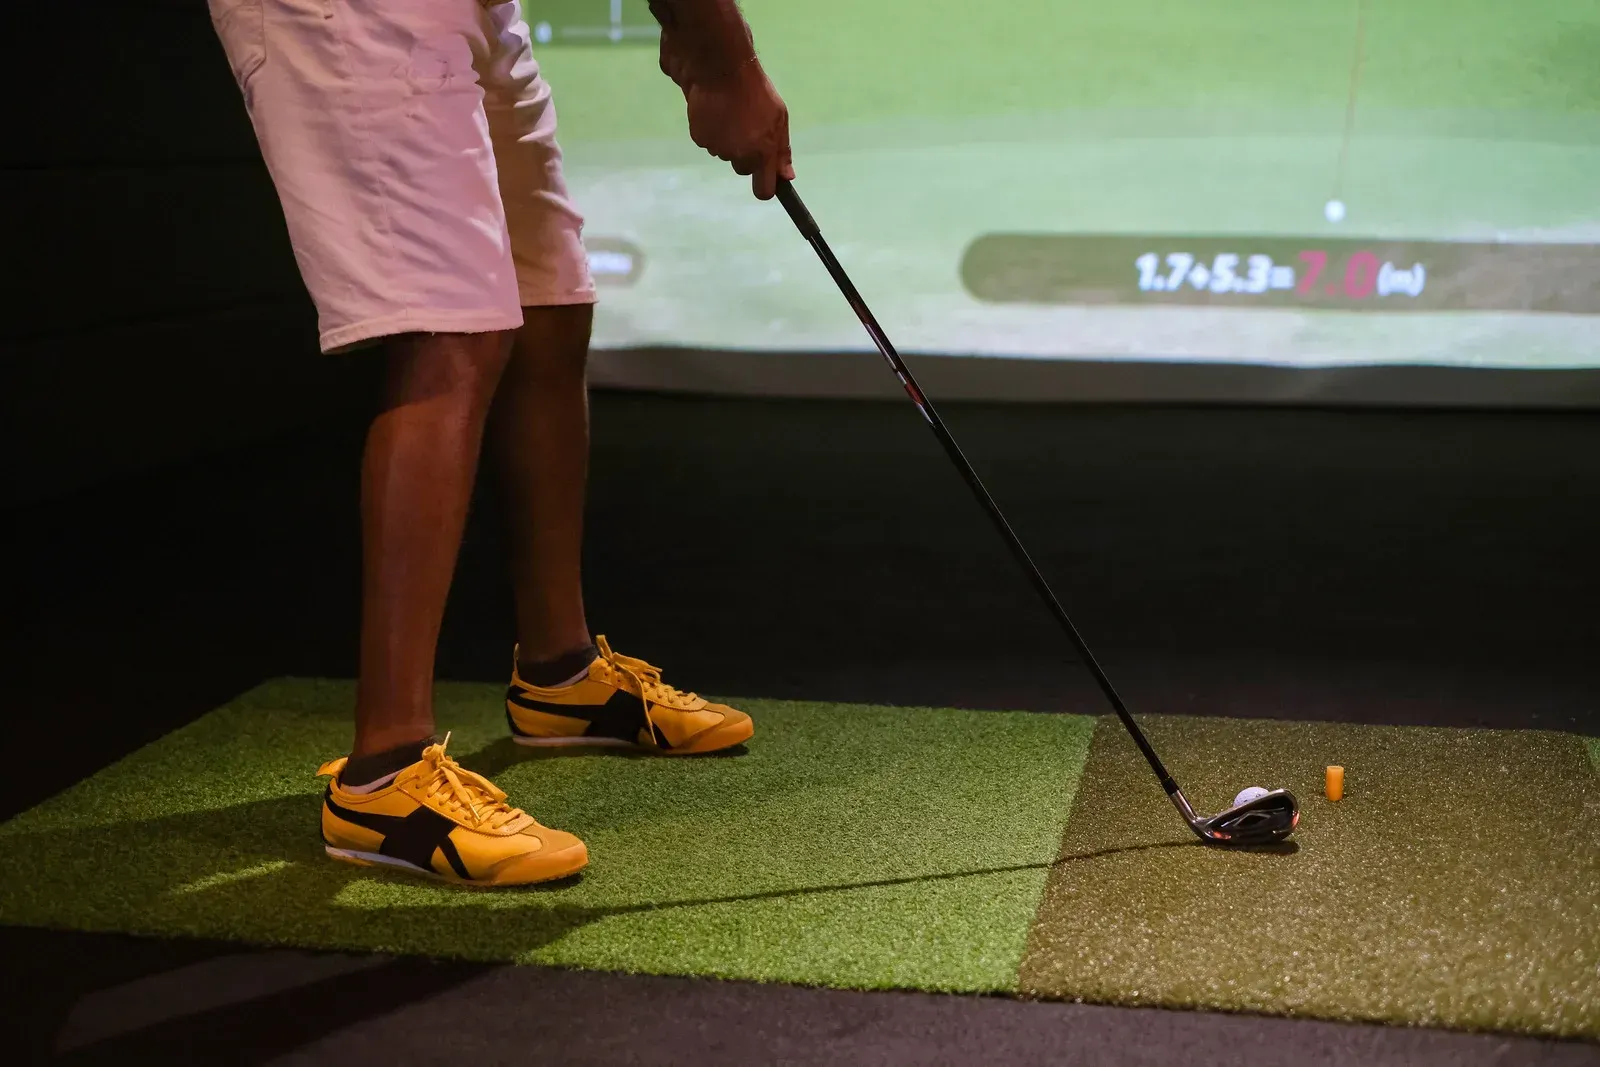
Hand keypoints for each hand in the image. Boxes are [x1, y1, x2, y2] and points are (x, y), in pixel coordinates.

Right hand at [678, 61, 793, 199]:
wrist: (721, 69)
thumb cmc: (756, 91)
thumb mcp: (779, 118)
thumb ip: (782, 150)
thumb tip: (787, 177)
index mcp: (762, 152)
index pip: (764, 191)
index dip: (765, 187)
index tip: (766, 179)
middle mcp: (739, 155)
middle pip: (743, 169)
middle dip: (746, 155)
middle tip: (747, 128)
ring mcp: (718, 149)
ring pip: (726, 154)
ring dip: (729, 141)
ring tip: (731, 114)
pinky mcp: (700, 139)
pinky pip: (709, 142)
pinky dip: (713, 131)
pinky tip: (716, 112)